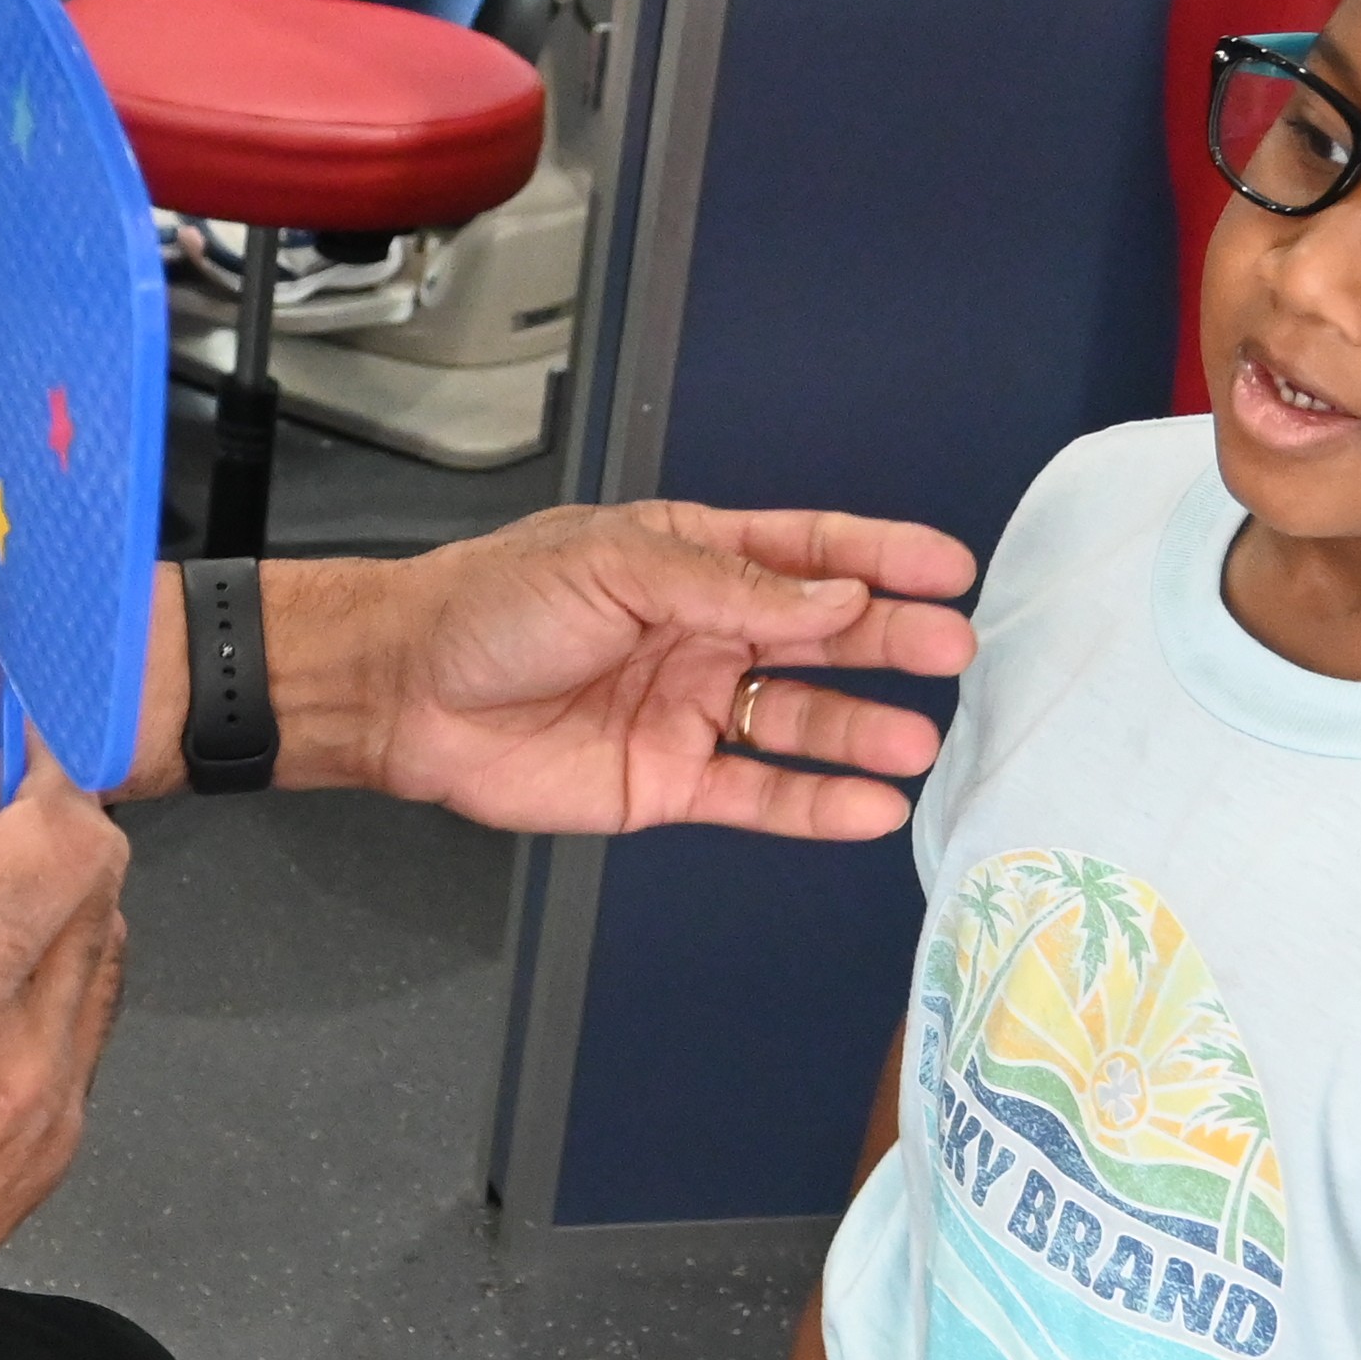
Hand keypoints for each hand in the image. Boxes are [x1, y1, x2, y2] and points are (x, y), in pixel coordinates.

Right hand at [0, 750, 131, 1359]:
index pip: (65, 843)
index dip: (44, 778)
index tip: (9, 751)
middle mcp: (26, 1064)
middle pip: (103, 894)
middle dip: (55, 835)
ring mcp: (48, 1125)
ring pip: (103, 966)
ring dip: (60, 909)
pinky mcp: (44, 1170)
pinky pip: (83, 1041)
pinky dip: (51, 985)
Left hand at [319, 504, 976, 838]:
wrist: (408, 693)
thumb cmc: (492, 606)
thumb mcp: (614, 566)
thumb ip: (728, 586)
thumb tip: (835, 598)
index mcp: (691, 559)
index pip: (806, 553)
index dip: (879, 558)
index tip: (948, 567)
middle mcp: (702, 634)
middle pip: (820, 637)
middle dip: (891, 642)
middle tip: (953, 649)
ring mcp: (690, 711)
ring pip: (799, 721)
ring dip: (862, 730)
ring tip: (919, 740)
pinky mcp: (667, 784)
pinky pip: (757, 795)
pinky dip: (815, 804)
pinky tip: (869, 806)